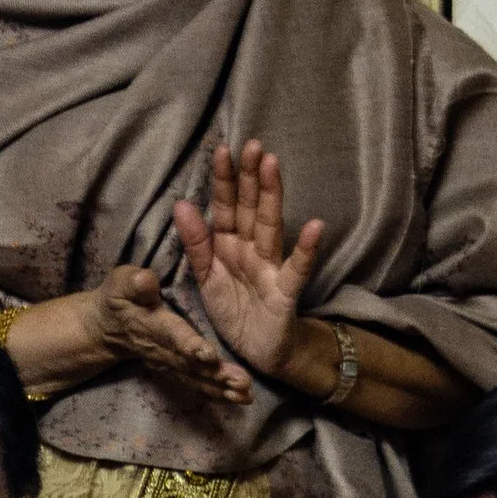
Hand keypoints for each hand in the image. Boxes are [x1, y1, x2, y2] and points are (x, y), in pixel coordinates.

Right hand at [79, 264, 252, 404]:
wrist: (108, 329)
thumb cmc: (119, 298)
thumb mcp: (120, 283)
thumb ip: (134, 283)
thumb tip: (147, 281)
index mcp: (153, 325)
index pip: (173, 336)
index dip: (189, 345)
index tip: (209, 354)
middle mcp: (164, 351)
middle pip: (191, 365)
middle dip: (216, 375)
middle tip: (241, 383)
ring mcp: (171, 366)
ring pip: (198, 380)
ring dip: (222, 389)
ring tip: (246, 395)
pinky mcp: (178, 373)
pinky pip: (199, 386)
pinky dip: (219, 395)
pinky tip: (242, 399)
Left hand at [173, 139, 326, 386]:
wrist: (258, 353)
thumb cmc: (235, 311)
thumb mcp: (206, 279)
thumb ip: (196, 244)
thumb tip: (181, 204)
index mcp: (229, 245)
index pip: (225, 207)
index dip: (223, 180)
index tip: (222, 150)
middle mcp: (251, 250)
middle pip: (250, 208)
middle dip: (250, 177)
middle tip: (252, 143)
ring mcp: (270, 268)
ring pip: (270, 226)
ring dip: (272, 196)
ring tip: (272, 165)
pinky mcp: (285, 292)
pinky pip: (296, 269)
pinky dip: (306, 249)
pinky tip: (315, 226)